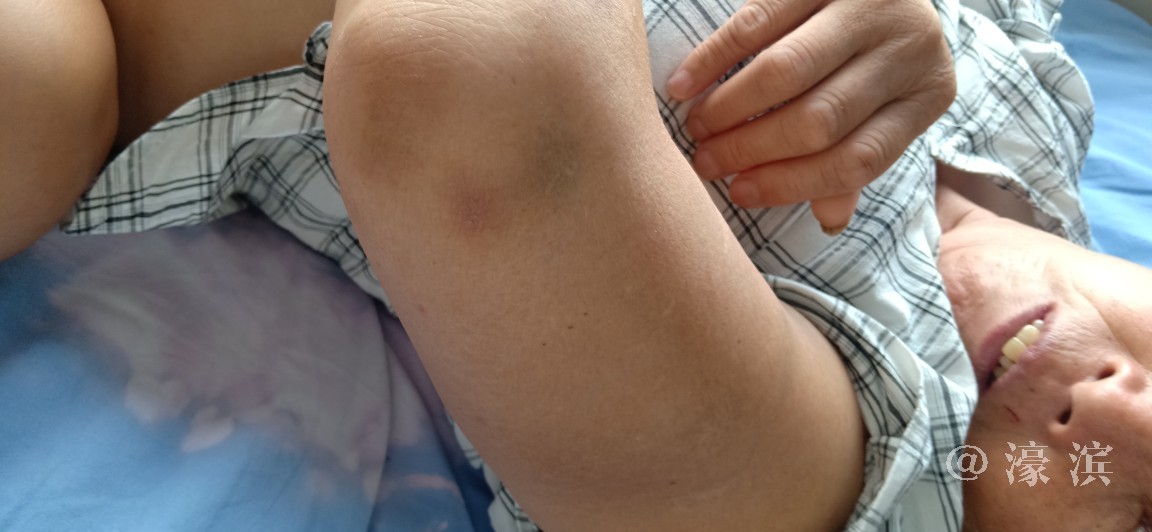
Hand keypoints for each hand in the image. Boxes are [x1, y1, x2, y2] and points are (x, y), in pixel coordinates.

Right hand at [666, 0, 955, 234]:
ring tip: (697, 128)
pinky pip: (757, 20)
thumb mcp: (884, 106)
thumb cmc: (873, 55)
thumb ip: (853, 158)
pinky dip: (714, 56)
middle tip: (706, 162)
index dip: (791, 183)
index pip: (858, 160)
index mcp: (928, 94)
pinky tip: (685, 84)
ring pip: (786, 71)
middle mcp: (909, 47)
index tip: (740, 192)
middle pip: (819, 120)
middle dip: (752, 148)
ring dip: (730, 107)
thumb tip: (828, 221)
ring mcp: (869, 4)